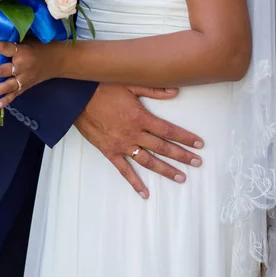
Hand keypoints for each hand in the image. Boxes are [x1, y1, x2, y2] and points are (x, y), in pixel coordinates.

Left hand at [0, 41, 60, 107]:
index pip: (2, 49)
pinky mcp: (26, 87)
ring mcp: (24, 79)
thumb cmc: (39, 47)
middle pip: (0, 70)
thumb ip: (9, 46)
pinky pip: (14, 95)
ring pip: (4, 86)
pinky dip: (6, 101)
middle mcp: (22, 66)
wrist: (57, 60)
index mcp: (22, 51)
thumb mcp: (26, 41)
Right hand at [75, 84, 203, 199]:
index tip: (199, 144)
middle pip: (163, 148)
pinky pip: (124, 171)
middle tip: (197, 163)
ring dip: (165, 170)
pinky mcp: (110, 152)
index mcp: (141, 117)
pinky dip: (135, 183)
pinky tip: (145, 193)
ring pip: (148, 161)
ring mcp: (122, 145)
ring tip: (181, 177)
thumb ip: (153, 89)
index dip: (185, 137)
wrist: (77, 100)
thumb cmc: (102, 89)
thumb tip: (175, 91)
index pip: (168, 130)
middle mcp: (134, 134)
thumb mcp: (129, 84)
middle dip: (182, 156)